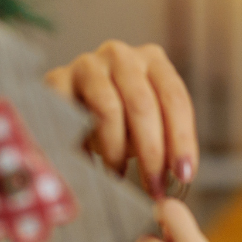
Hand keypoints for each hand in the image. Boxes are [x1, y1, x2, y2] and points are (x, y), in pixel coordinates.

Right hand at [45, 40, 196, 197]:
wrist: (69, 110)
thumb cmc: (119, 122)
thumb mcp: (147, 126)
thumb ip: (165, 141)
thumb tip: (179, 176)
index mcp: (153, 61)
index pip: (175, 99)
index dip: (181, 140)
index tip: (183, 174)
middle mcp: (122, 55)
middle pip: (143, 105)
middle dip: (151, 152)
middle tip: (153, 187)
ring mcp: (88, 64)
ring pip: (109, 110)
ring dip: (116, 151)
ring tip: (118, 175)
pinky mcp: (57, 79)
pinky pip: (73, 116)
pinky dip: (84, 145)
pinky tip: (90, 165)